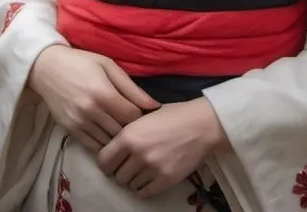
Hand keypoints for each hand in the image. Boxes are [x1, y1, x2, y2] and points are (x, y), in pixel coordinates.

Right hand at [27, 45, 159, 153]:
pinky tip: (109, 135)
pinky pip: (94, 146)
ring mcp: (79, 124)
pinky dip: (104, 143)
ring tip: (123, 128)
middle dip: (131, 127)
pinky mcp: (70, 131)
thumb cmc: (82, 62)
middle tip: (135, 121)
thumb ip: (131, 88)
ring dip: (118, 138)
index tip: (142, 111)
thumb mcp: (109, 66)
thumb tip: (154, 106)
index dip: (141, 115)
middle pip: (121, 130)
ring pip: (109, 141)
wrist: (48, 69)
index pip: (132, 116)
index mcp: (103, 93)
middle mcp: (91, 111)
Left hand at [97, 97, 227, 197]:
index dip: (107, 162)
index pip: (104, 161)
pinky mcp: (165, 180)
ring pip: (130, 185)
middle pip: (117, 176)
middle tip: (130, 164)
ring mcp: (152, 169)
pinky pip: (144, 193)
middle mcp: (138, 154)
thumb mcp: (145, 115)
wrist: (202, 124)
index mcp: (129, 135)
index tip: (113, 161)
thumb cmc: (174, 115)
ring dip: (134, 179)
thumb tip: (112, 143)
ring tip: (143, 169)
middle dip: (121, 170)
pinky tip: (150, 177)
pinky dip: (144, 187)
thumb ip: (128, 130)